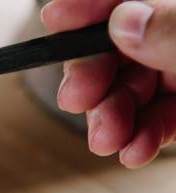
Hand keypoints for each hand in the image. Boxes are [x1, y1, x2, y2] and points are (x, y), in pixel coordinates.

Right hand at [42, 0, 175, 167]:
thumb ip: (174, 30)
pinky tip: (133, 151)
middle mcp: (174, 36)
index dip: (86, 7)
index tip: (56, 19)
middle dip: (92, 76)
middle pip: (119, 45)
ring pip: (133, 87)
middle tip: (76, 100)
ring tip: (106, 141)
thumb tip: (125, 21)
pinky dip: (140, 136)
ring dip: (111, 117)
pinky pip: (157, 117)